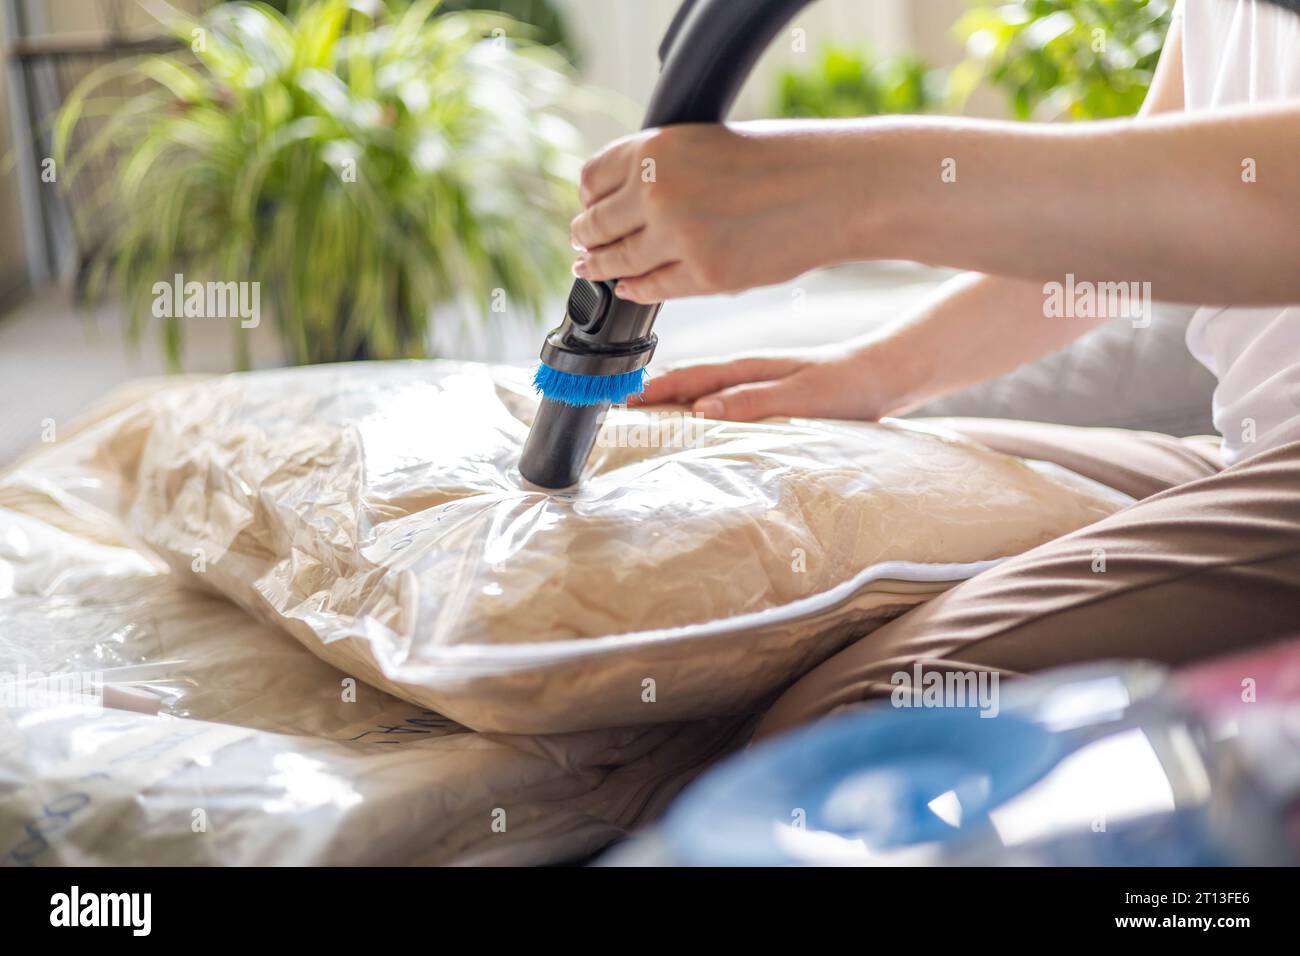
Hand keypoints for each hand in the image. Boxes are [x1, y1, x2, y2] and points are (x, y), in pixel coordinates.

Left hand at [569, 123, 857, 303]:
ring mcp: (678, 237)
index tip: (589, 208)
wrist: (829, 187)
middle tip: (582, 246)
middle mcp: (657, 191)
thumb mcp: (702, 142)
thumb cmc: (774, 161)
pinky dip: (635, 289)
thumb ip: (659, 170)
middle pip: (594, 225)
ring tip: (593, 269)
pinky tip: (630, 287)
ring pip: (616, 262)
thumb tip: (615, 206)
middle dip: (587, 237)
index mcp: (653, 148)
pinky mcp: (704, 275)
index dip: (588, 198)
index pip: (591, 179)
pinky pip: (651, 288)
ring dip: (601, 268)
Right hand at [640, 344, 898, 421]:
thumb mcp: (801, 398)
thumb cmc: (847, 387)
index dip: (654, 388)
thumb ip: (753, 402)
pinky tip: (697, 416)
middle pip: (688, 380)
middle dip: (652, 391)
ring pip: (704, 387)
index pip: (689, 378)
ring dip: (674, 397)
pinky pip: (723, 396)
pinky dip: (700, 403)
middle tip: (618, 407)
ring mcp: (758, 379)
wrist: (887, 376)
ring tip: (646, 413)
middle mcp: (748, 371)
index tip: (622, 400)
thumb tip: (702, 410)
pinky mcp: (771, 391)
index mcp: (749, 369)